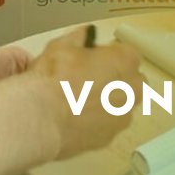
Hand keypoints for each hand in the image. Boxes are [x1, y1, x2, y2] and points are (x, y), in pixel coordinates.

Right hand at [30, 26, 142, 157]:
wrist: (41, 118)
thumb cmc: (55, 75)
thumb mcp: (63, 45)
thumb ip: (80, 38)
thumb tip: (85, 34)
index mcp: (125, 61)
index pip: (126, 53)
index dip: (109, 55)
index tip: (92, 59)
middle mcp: (132, 89)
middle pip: (132, 81)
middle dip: (117, 79)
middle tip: (90, 80)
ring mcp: (123, 117)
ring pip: (122, 106)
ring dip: (109, 103)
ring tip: (80, 104)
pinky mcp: (109, 140)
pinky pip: (107, 126)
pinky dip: (97, 123)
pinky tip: (76, 121)